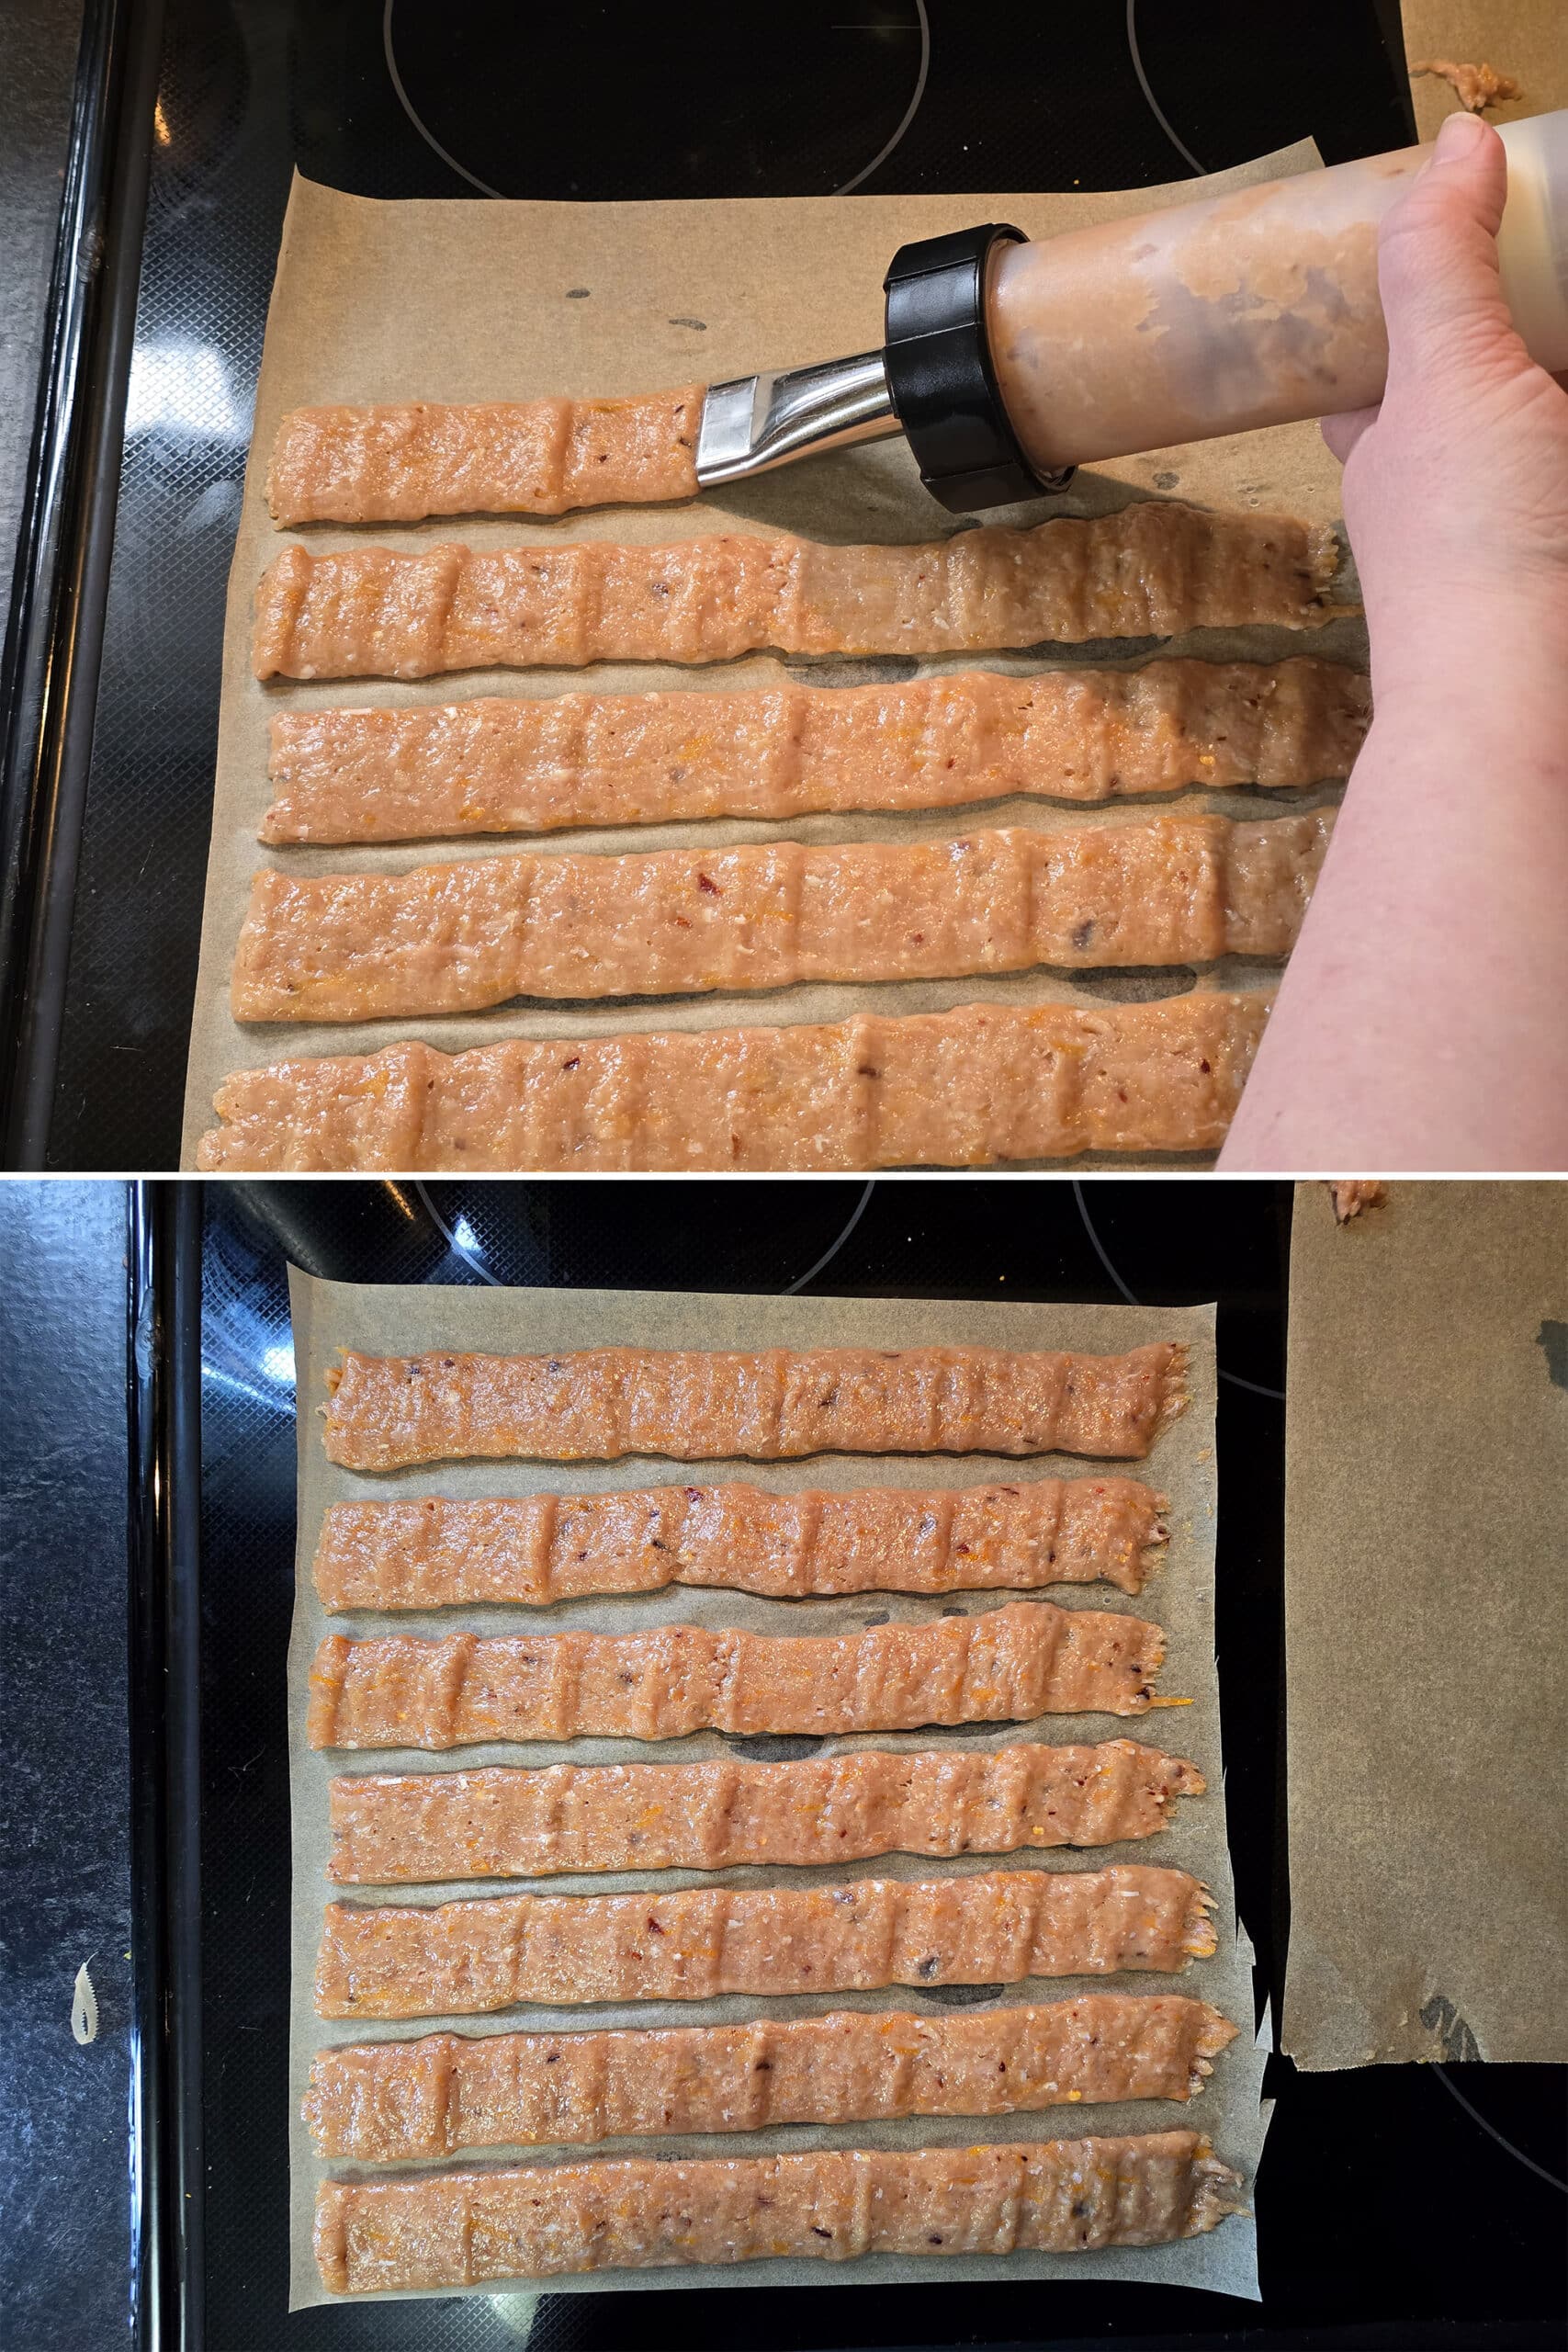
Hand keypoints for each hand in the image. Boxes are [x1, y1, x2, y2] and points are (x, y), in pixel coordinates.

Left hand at [1324, 109, 1567, 669]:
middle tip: (1542, 304)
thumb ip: (1440, 262)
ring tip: (1554, 413)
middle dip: (1516, 369)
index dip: (1418, 326)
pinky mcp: (1549, 588)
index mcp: (1396, 460)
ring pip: (1528, 467)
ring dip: (1544, 427)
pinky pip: (1553, 528)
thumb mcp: (1446, 373)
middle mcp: (1451, 511)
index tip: (1467, 271)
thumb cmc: (1470, 548)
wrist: (1525, 705)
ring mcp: (1517, 553)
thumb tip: (1455, 142)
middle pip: (1480, 413)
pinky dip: (1558, 485)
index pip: (1378, 384)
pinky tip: (1566, 470)